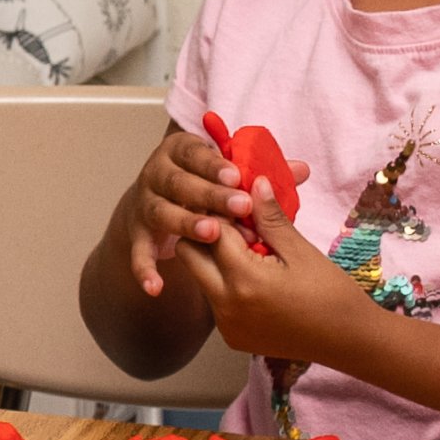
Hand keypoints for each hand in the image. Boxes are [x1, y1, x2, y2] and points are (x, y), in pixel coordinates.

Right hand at [117, 125, 268, 299]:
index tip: (238, 176)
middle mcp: (157, 173)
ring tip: (212, 233)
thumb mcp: (227, 173)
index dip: (216, 164)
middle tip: (239, 206)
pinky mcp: (137, 233)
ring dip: (185, 223)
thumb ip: (260, 172)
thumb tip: (301, 169)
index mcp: (180, 151)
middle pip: (179, 182)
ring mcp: (145, 203)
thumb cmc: (206, 184)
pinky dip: (145, 268)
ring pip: (161, 212)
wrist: (160, 201)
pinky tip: (157, 287)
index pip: (195, 153)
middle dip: (209, 194)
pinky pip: (139, 252)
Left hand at [187, 192, 339, 361]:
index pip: (212, 231)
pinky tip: (256, 276)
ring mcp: (226, 325)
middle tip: (240, 225)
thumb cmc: (332, 294)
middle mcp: (225, 306)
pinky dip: (226, 282)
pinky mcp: (232, 336)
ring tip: (253, 251)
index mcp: (244, 281)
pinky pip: (215, 299)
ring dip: (216, 258)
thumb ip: (270, 218)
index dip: (224, 212)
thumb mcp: (301, 251)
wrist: (349, 342)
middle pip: (189, 254)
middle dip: (208, 233)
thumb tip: (255, 182)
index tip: (239, 201)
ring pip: (200, 277)